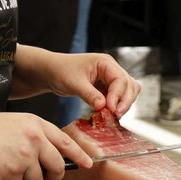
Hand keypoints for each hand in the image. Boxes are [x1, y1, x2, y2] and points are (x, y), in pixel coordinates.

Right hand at [0, 111, 91, 179]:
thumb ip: (36, 137)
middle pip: (56, 166)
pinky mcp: (13, 171)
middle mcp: (35, 139)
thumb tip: (50, 158)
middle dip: (52, 176)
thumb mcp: (17, 123)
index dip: (78, 155)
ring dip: (24, 179)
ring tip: (7, 165)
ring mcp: (25, 156)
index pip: (65, 142)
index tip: (87, 164)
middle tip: (45, 178)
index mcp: (37, 125)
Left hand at [13, 47, 139, 118]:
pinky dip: (116, 106)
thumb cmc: (60, 71)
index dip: (118, 96)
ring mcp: (109, 78)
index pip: (120, 80)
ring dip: (123, 104)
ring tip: (113, 117)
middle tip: (115, 116)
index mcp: (105, 63)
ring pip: (127, 92)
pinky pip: (118, 98)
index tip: (111, 109)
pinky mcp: (105, 88)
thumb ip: (89, 94)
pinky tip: (108, 115)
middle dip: (125, 101)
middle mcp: (111, 69)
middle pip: (129, 86)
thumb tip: (103, 106)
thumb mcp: (74, 83)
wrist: (51, 72)